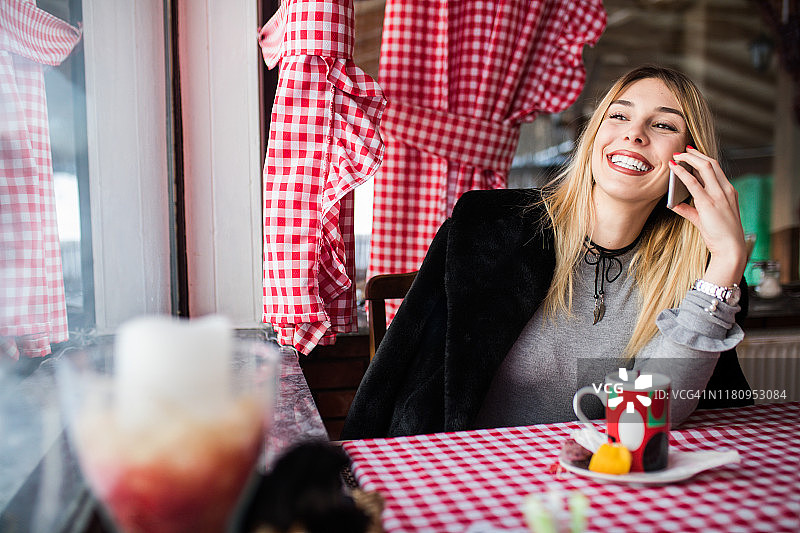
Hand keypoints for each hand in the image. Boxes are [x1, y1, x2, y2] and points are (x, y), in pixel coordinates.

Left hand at [668, 146, 746, 286]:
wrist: (730, 248)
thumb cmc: (720, 236)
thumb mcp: (704, 219)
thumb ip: (689, 209)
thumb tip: (674, 204)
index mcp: (728, 191)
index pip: (716, 169)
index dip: (702, 158)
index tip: (691, 153)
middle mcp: (726, 190)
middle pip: (711, 163)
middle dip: (695, 154)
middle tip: (681, 150)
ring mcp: (719, 195)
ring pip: (704, 167)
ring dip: (689, 159)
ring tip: (676, 156)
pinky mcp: (709, 203)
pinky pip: (693, 183)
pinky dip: (682, 173)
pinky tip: (674, 168)